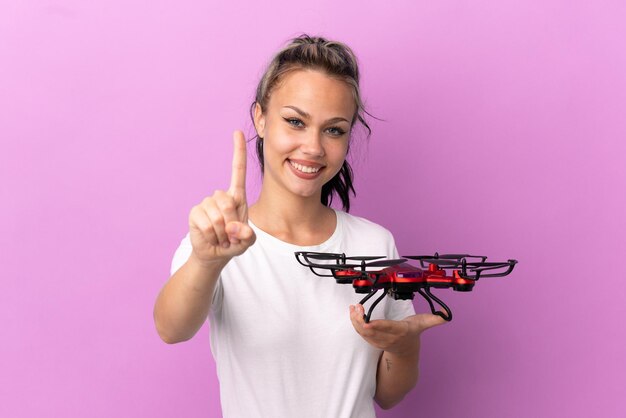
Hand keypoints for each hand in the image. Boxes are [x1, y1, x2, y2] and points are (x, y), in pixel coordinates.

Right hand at [188, 131, 255, 264]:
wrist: (216, 253)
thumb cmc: (234, 242)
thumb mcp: (247, 241)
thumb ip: (247, 236)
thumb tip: (232, 227)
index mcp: (237, 196)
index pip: (237, 170)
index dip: (238, 152)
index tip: (236, 132)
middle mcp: (220, 196)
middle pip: (228, 203)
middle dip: (232, 224)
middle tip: (230, 235)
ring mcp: (206, 203)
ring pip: (217, 217)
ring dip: (222, 233)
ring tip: (222, 237)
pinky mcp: (195, 212)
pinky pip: (206, 224)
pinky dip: (212, 236)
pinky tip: (212, 237)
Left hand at [349, 304, 445, 355]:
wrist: (406, 351)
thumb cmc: (412, 333)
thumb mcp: (423, 324)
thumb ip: (434, 320)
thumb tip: (446, 316)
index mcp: (400, 331)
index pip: (388, 328)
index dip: (377, 325)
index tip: (368, 321)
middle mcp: (389, 337)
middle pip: (372, 330)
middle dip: (361, 320)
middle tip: (356, 307)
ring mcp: (379, 341)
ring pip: (364, 332)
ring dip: (356, 321)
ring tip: (353, 308)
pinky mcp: (372, 341)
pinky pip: (361, 333)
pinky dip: (355, 324)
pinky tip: (352, 313)